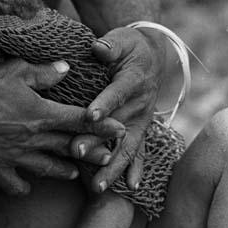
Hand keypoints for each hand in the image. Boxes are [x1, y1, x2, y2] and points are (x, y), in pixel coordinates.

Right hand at [0, 58, 124, 195]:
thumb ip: (44, 72)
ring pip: (48, 168)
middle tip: (107, 158)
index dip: (103, 125)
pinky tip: (27, 186)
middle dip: (92, 153)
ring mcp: (16, 158)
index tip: (120, 129)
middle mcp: (33, 139)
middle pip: (70, 148)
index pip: (81, 120)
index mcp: (41, 114)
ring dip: (64, 171)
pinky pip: (16, 184)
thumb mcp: (14, 72)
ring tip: (75, 174)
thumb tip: (67, 68)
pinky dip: (23, 186)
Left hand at [71, 26, 164, 192]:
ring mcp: (141, 121)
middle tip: (77, 152)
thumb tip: (98, 47)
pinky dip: (134, 170)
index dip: (105, 103)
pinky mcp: (140, 131)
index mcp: (133, 81)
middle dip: (98, 142)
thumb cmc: (128, 48)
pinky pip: (138, 153)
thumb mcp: (121, 39)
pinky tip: (129, 188)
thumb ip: (110, 45)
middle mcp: (139, 105)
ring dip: (113, 167)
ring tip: (98, 186)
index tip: (91, 115)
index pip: (117, 92)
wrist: (149, 58)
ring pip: (127, 147)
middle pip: (118, 127)